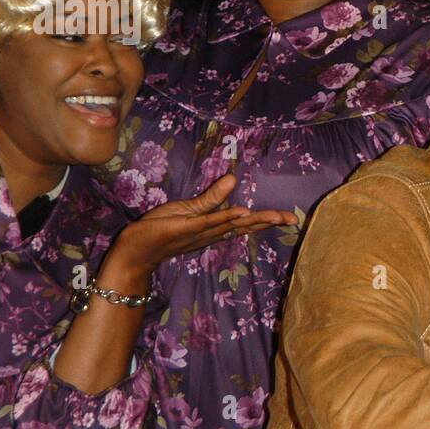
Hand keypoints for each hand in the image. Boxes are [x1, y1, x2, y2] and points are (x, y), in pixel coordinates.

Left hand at [105, 174, 297, 282]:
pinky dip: (225, 218)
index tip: (291, 217)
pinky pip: (208, 222)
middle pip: (245, 225)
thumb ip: (213, 197)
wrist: (137, 249)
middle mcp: (213, 232)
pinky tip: (241, 212)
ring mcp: (200, 231)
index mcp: (216, 228)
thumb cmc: (162, 229)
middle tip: (292, 218)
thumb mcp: (191, 210)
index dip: (269, 219)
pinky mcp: (185, 228)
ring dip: (254, 220)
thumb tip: (233, 179)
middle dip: (269, 221)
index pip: (246, 222)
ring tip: (274, 215)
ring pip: (231, 225)